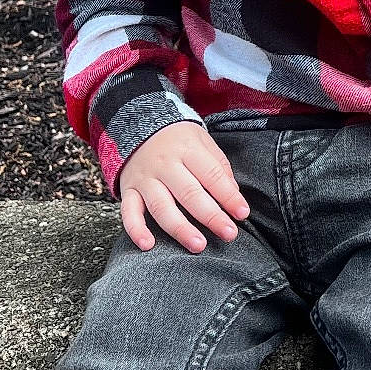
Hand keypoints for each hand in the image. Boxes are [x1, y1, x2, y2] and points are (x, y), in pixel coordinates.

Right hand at [117, 121, 250, 252]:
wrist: (137, 124)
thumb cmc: (177, 138)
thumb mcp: (202, 141)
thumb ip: (218, 167)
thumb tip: (233, 195)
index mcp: (187, 149)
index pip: (211, 175)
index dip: (228, 196)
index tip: (242, 213)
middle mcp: (164, 164)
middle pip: (189, 193)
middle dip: (211, 216)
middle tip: (229, 234)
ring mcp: (145, 178)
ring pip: (161, 207)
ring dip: (180, 229)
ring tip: (198, 245)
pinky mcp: (128, 190)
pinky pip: (128, 212)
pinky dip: (136, 230)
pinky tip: (147, 245)